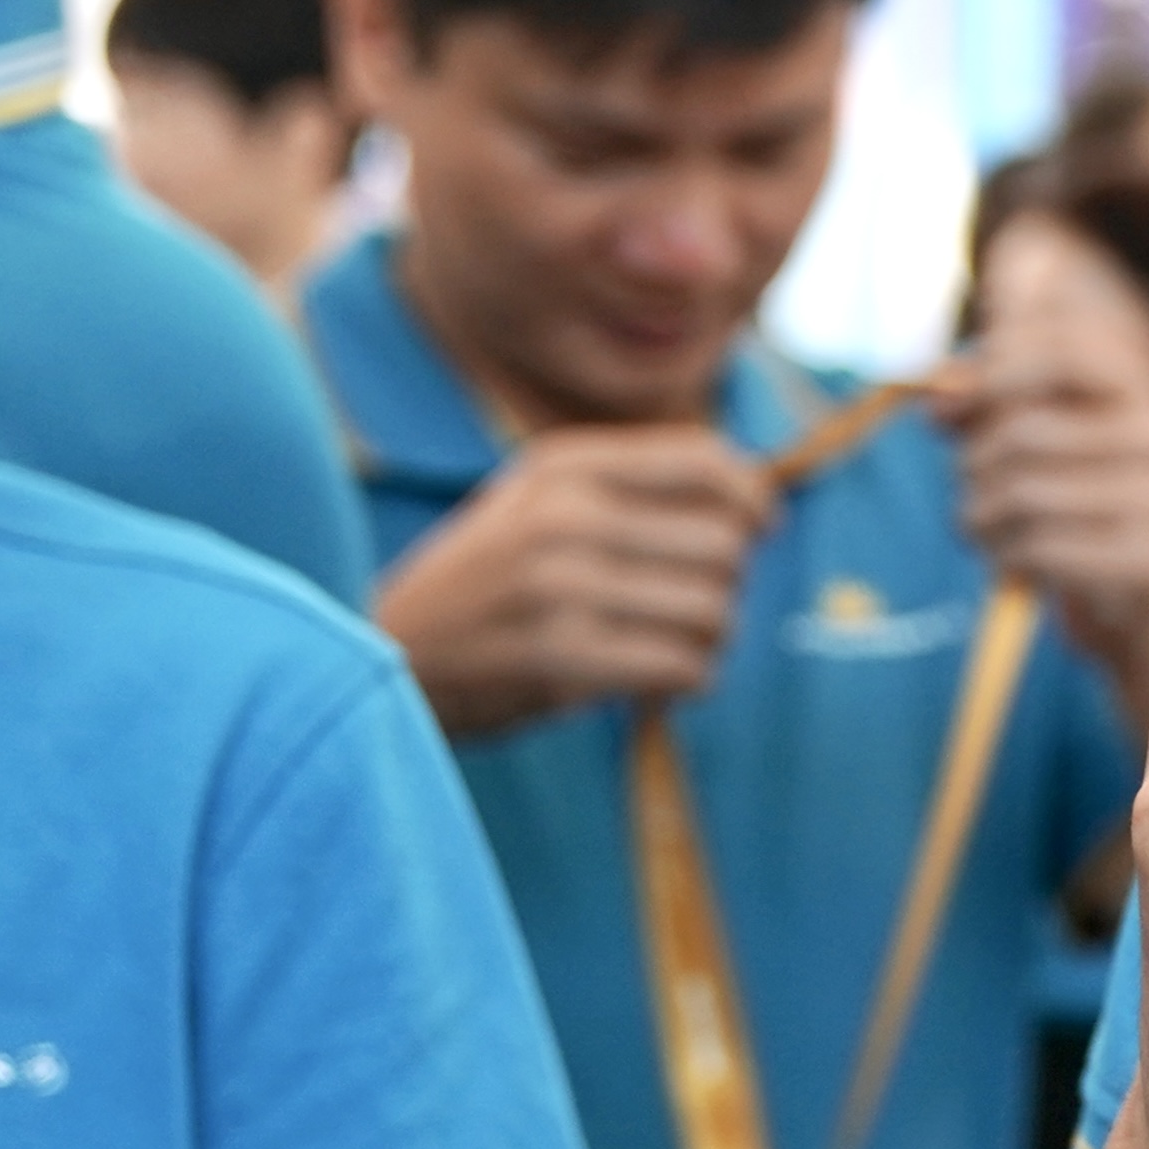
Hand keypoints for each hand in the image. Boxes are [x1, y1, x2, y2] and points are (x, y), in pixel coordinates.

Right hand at [373, 426, 776, 735]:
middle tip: (690, 611)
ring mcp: (557, 583)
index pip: (710, 462)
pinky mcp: (556, 656)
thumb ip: (636, 488)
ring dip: (709, 642)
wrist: (385, 658)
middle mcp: (562, 513)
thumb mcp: (540, 503)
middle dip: (725, 586)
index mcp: (564, 465)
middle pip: (725, 544)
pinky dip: (687, 682)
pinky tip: (659, 686)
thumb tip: (763, 497)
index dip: (753, 501)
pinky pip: (680, 666)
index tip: (758, 530)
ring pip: (712, 610)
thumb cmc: (488, 584)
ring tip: (671, 650)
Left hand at [934, 260, 1148, 717]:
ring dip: (979, 515)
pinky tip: (1012, 561)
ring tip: (981, 526)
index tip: (951, 407)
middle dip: (972, 461)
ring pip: (1024, 493)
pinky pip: (1042, 548)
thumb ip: (983, 400)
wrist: (1142, 598)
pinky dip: (1008, 556)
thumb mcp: (1026, 436)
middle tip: (968, 482)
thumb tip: (940, 399)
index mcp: (1137, 384)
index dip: (993, 372)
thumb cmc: (1071, 500)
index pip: (1063, 351)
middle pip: (1023, 431)